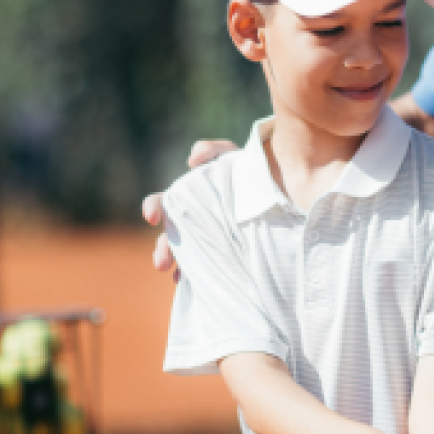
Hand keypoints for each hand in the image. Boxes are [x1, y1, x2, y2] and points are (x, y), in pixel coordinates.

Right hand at [141, 139, 238, 274]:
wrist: (282, 196)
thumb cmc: (251, 175)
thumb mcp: (235, 158)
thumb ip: (214, 150)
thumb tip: (191, 159)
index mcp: (191, 200)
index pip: (164, 203)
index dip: (153, 208)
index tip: (152, 218)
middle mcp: (194, 222)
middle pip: (170, 236)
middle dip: (163, 248)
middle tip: (162, 262)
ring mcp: (207, 241)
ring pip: (184, 256)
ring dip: (177, 266)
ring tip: (175, 275)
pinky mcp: (222, 256)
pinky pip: (205, 270)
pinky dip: (195, 276)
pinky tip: (193, 282)